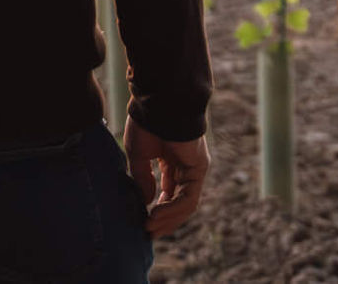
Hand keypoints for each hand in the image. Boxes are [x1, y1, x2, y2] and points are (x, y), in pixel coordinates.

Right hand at [125, 120, 208, 238]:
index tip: (143, 223)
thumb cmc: (146, 123)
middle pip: (179, 203)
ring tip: (149, 226)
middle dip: (164, 220)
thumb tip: (146, 202)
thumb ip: (143, 179)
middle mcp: (185, 166)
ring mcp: (194, 168)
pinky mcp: (199, 169)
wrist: (158, 103)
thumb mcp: (138, 155)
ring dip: (167, 219)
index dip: (157, 209)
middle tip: (148, 233)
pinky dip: (172, 209)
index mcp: (171, 161)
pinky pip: (188, 197)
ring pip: (185, 204)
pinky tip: (155, 214)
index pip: (168, 193)